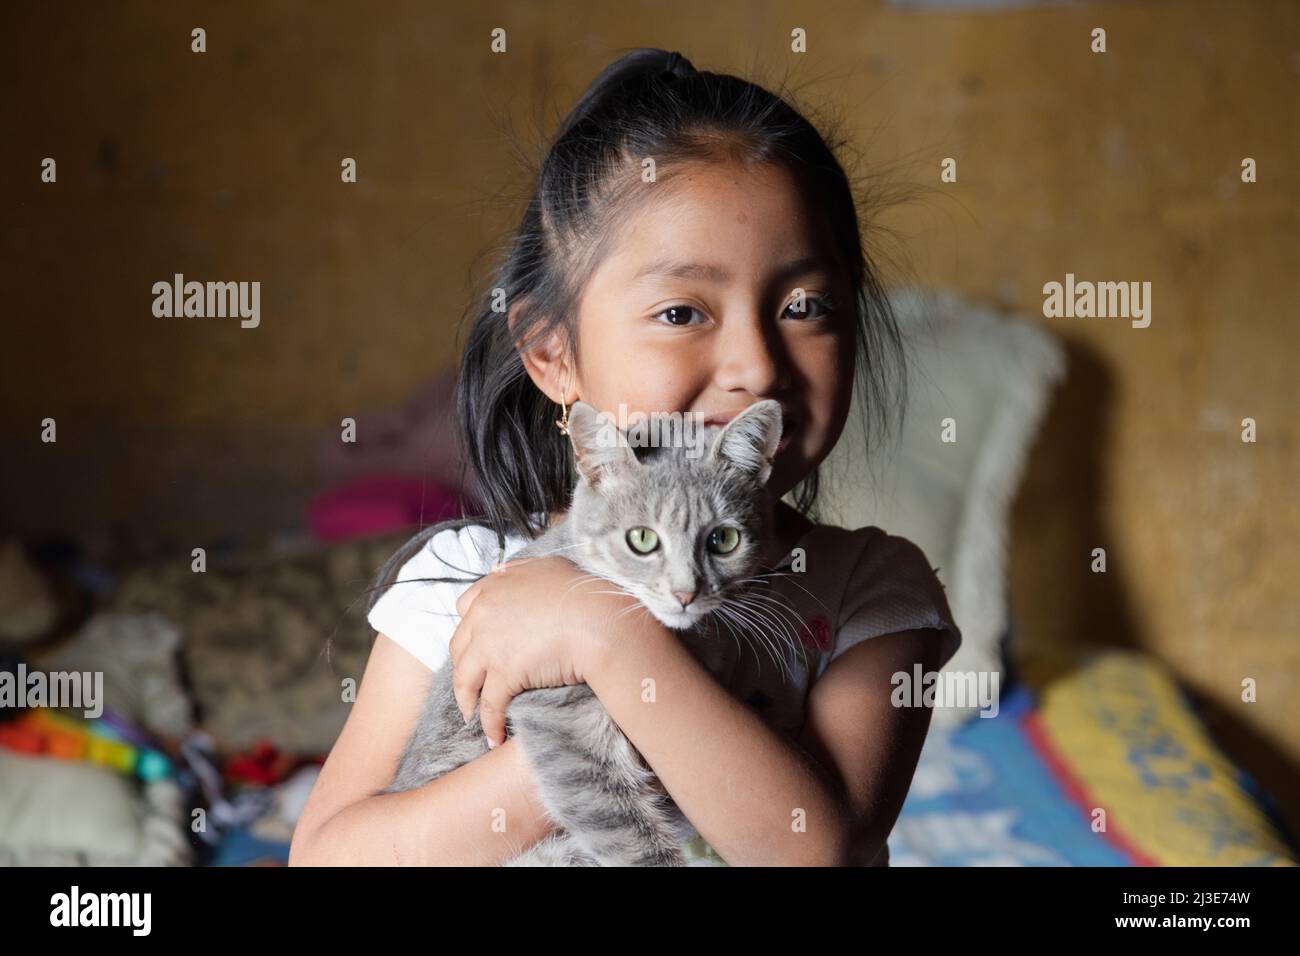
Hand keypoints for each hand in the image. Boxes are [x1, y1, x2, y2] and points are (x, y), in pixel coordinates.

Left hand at [448, 555, 645, 747]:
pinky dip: (488, 723)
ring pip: (465, 677)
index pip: (465, 607)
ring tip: (471, 715)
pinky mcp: (504, 673)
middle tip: (470, 682)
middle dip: (463, 665)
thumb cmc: (585, 593)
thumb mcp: (550, 567)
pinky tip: (492, 736)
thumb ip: (522, 569)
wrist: (602, 621)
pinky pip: (489, 704)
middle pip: (459, 645)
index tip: (475, 643)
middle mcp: (484, 613)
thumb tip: (501, 570)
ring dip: (466, 699)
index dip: (470, 628)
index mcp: (495, 587)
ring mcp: (490, 644)